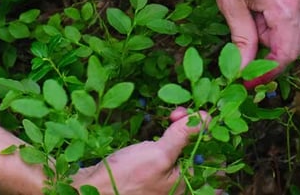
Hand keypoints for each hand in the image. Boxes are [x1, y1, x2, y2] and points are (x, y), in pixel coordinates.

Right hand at [72, 107, 208, 194]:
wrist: (89, 189)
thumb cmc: (125, 177)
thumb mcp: (159, 153)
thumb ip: (184, 136)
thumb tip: (207, 118)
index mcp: (187, 184)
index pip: (210, 155)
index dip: (207, 132)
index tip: (199, 115)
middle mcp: (178, 184)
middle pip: (196, 150)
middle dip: (190, 128)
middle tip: (177, 114)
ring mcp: (165, 178)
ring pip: (181, 148)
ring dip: (178, 130)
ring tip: (172, 117)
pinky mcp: (151, 172)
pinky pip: (167, 152)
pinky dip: (166, 138)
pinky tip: (161, 130)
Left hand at [205, 0, 299, 86]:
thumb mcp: (230, 2)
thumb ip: (242, 40)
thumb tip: (243, 70)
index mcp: (285, 3)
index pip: (287, 52)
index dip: (269, 71)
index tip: (252, 80)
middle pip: (299, 42)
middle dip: (274, 53)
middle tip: (251, 49)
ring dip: (281, 34)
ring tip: (256, 20)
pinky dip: (288, 17)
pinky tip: (267, 7)